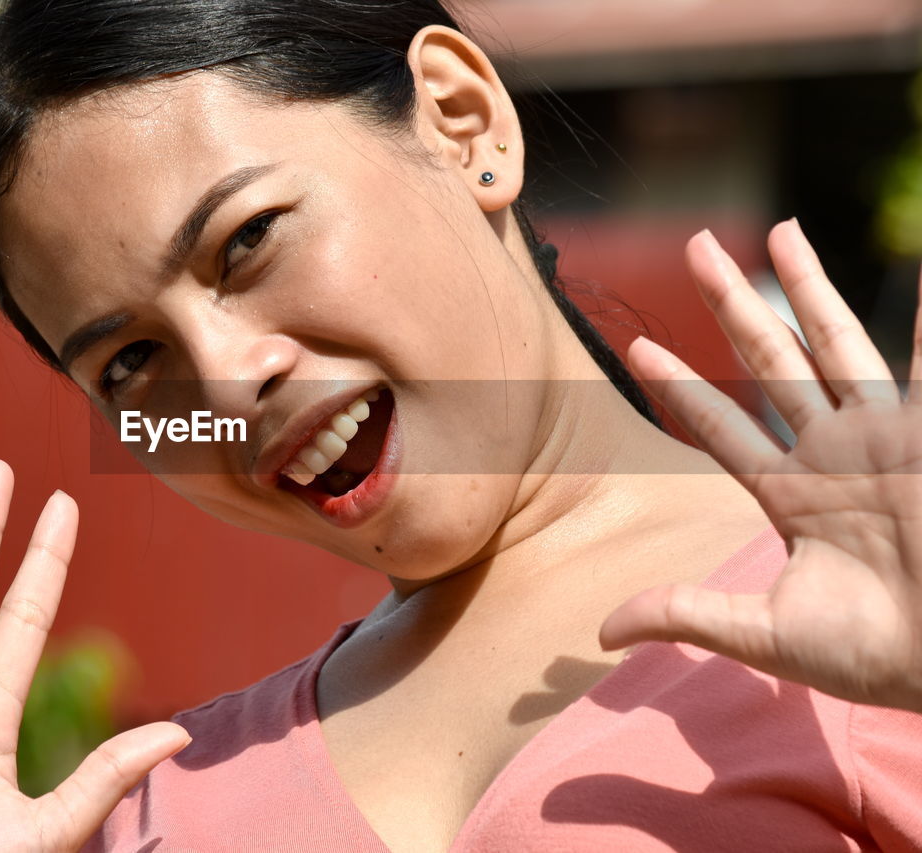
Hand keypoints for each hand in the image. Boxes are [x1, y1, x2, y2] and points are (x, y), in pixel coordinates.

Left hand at [599, 220, 921, 713]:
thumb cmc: (873, 656)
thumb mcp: (763, 634)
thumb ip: (683, 615)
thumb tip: (596, 634)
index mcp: (789, 492)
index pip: (719, 424)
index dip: (681, 385)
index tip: (638, 345)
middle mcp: (831, 452)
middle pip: (767, 360)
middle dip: (731, 303)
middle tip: (695, 244)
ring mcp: (883, 436)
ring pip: (833, 342)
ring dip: (806, 286)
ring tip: (779, 229)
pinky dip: (920, 319)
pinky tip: (916, 270)